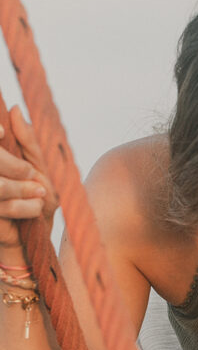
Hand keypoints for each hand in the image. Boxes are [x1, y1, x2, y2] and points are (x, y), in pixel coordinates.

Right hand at [0, 106, 58, 249]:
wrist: (34, 239)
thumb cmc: (38, 200)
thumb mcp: (41, 168)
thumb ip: (30, 142)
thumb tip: (15, 111)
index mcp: (1, 159)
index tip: (2, 133)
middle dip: (16, 167)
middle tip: (32, 175)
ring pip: (1, 186)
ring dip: (23, 189)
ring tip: (40, 195)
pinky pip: (5, 206)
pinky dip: (25, 207)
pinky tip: (36, 208)